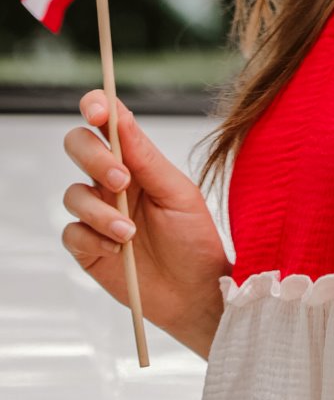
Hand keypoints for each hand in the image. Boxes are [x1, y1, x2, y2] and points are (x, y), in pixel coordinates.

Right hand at [62, 90, 229, 355]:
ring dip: (100, 210)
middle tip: (121, 179)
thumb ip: (146, 158)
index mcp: (138, 160)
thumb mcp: (178, 193)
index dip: (96, 107)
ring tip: (129, 231)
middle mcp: (112, 182)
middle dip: (93, 157)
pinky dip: (93, 237)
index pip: (108, 123)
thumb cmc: (194, 238)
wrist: (196, 292)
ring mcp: (98, 213)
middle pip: (79, 147)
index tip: (97, 111)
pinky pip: (72, 232)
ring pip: (74, 193)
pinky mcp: (88, 247)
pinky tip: (118, 248)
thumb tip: (120, 118)